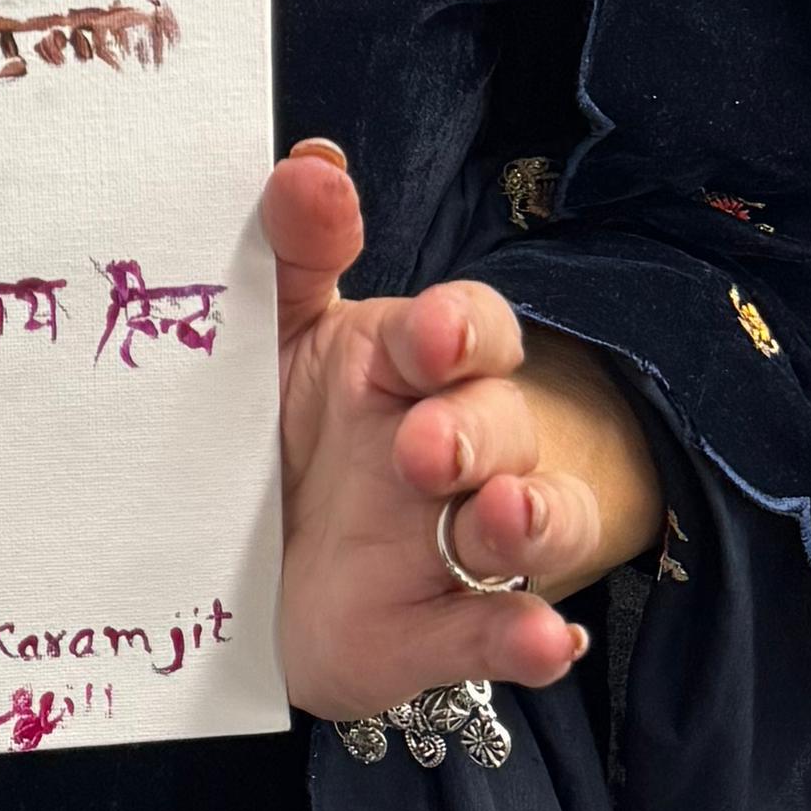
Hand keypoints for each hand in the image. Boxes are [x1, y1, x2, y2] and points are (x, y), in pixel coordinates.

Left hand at [265, 143, 657, 730]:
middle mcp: (454, 449)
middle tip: (426, 448)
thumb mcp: (276, 337)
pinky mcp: (441, 632)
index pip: (469, 329)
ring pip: (528, 523)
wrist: (266, 569)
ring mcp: (457, 546)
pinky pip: (497, 635)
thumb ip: (290, 254)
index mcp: (408, 366)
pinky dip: (528, 641)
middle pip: (500, 424)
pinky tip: (544, 645)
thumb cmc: (286, 427)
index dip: (460, 330)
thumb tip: (312, 165)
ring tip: (498, 522)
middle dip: (475, 431)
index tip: (429, 337)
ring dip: (525, 521)